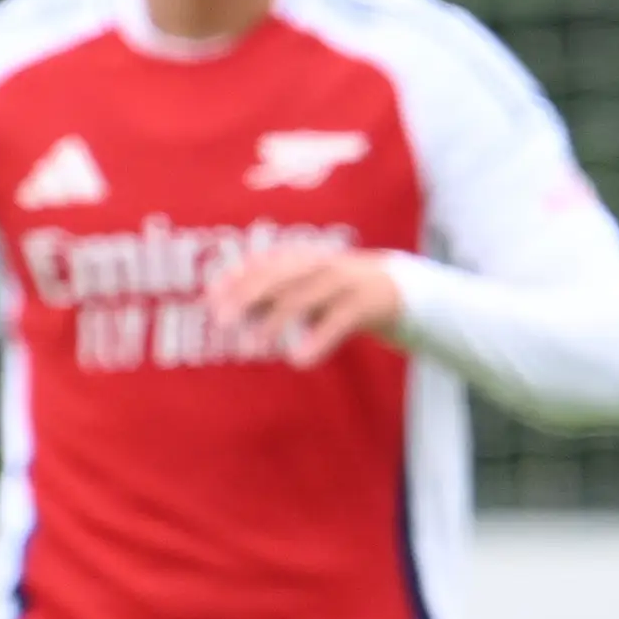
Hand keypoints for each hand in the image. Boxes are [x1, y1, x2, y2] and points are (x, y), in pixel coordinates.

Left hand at [203, 244, 404, 367]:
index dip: (236, 279)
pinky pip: (340, 320)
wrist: (411, 292)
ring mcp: (349, 280)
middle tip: (219, 322)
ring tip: (251, 347)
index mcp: (308, 260)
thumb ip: (271, 301)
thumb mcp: (307, 296)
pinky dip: (319, 338)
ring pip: (307, 295)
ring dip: (276, 319)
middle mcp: (324, 264)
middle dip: (247, 295)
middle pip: (280, 275)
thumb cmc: (343, 298)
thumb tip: (225, 311)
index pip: (265, 264)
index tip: (208, 300)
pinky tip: (299, 359)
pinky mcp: (372, 302)